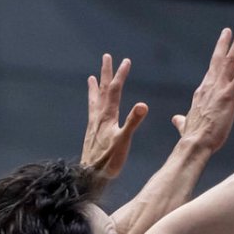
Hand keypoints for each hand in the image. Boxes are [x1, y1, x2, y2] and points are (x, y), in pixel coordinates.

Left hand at [81, 54, 148, 179]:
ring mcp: (94, 124)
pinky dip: (92, 103)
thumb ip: (133, 122)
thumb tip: (143, 105)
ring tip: (91, 77)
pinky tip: (93, 107)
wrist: (90, 176)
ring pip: (95, 100)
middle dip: (106, 73)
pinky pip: (92, 112)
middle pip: (102, 90)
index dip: (121, 75)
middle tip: (106, 57)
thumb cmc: (108, 161)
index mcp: (108, 116)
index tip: (126, 61)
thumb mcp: (123, 141)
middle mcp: (98, 117)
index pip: (115, 90)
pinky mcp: (91, 133)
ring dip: (95, 87)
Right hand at [173, 26, 233, 151]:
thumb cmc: (192, 138)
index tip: (221, 48)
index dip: (216, 59)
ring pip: (230, 61)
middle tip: (230, 30)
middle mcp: (209, 86)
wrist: (194, 143)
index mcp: (201, 92)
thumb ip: (182, 120)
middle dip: (224, 43)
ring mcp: (220, 89)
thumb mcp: (186, 125)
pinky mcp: (230, 96)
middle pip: (219, 60)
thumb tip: (176, 119)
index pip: (211, 72)